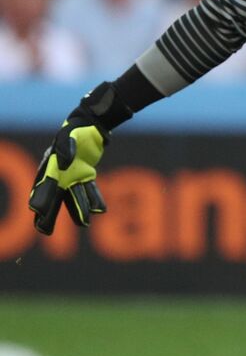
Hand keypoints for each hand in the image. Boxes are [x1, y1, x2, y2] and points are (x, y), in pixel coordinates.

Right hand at [28, 82, 130, 234]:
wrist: (91, 124)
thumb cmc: (76, 130)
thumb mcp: (69, 137)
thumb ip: (65, 149)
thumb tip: (62, 164)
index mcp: (50, 166)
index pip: (43, 185)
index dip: (40, 198)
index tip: (36, 211)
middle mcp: (60, 174)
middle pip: (54, 197)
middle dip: (49, 214)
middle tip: (44, 231)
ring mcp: (73, 176)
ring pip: (74, 196)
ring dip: (78, 210)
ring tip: (84, 224)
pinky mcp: (86, 175)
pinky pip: (90, 189)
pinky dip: (94, 199)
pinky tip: (100, 210)